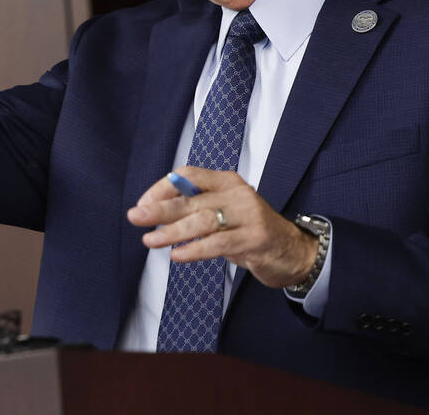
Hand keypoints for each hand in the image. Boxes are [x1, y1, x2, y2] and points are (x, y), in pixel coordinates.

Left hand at [127, 166, 316, 288]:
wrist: (292, 251)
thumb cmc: (250, 231)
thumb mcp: (224, 214)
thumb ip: (196, 210)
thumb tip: (155, 214)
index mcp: (227, 181)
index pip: (189, 174)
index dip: (163, 187)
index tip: (143, 203)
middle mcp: (238, 193)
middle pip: (192, 198)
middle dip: (160, 208)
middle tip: (136, 217)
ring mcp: (248, 215)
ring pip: (203, 220)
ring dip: (173, 231)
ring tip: (150, 240)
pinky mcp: (255, 238)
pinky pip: (219, 242)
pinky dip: (195, 249)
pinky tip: (178, 255)